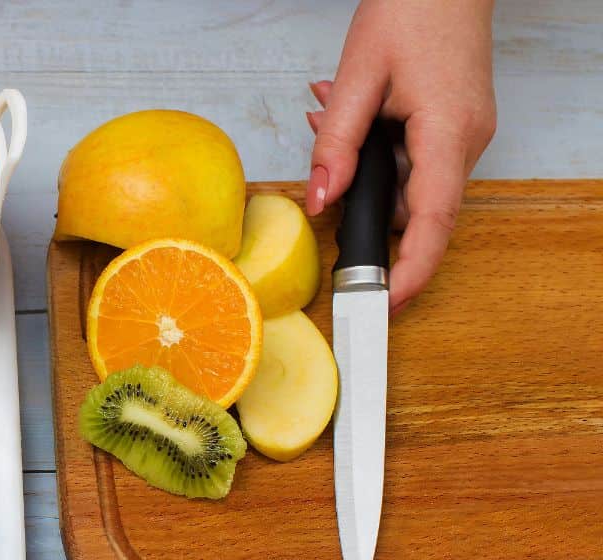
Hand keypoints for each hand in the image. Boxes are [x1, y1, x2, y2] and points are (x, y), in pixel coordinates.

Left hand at [305, 0, 496, 314]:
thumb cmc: (411, 9)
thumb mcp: (357, 76)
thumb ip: (335, 143)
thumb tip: (320, 201)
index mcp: (447, 132)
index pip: (432, 222)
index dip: (410, 271)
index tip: (385, 304)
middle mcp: (465, 141)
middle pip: (421, 213)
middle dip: (371, 219)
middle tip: (329, 208)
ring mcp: (465, 135)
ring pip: (414, 186)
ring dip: (369, 177)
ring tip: (333, 128)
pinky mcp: (456, 126)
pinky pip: (417, 162)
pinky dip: (382, 157)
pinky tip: (354, 122)